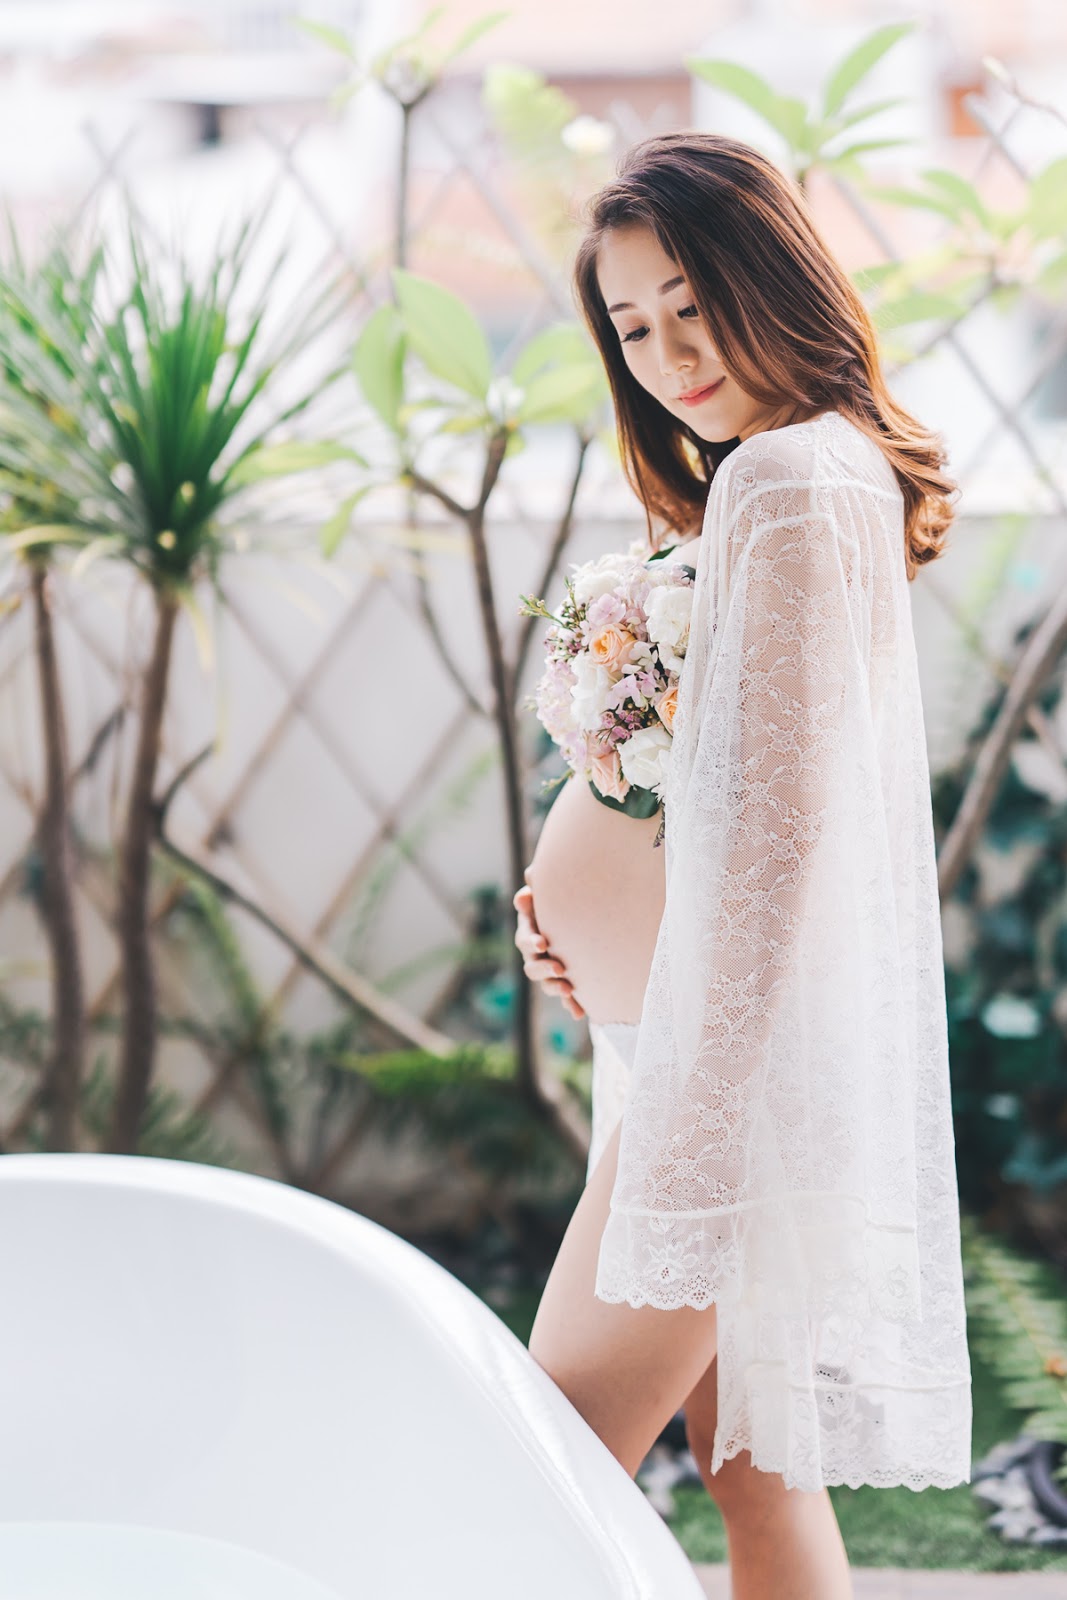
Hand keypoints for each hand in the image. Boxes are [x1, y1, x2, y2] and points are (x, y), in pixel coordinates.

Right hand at [513, 875, 585, 1020]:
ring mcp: (549, 970)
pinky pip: (565, 998)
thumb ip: (539, 887)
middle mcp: (536, 954)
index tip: (542, 943)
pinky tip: (579, 1012)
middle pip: (532, 966)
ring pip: (546, 984)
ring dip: (555, 988)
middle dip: (544, 968)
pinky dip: (571, 1005)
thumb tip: (529, 881)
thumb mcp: (550, 894)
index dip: (531, 940)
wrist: (581, 918)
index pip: (525, 938)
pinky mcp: (565, 982)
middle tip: (559, 968)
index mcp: (531, 932)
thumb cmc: (563, 900)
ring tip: (568, 989)